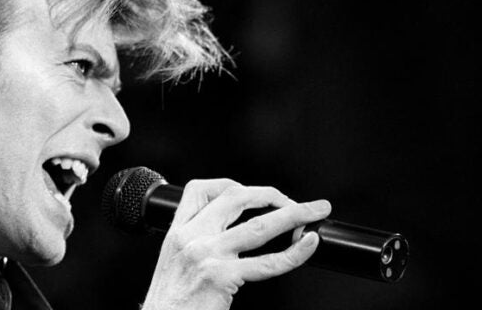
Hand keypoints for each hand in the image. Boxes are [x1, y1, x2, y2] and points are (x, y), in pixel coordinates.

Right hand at [142, 179, 331, 309]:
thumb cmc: (169, 302)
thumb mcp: (173, 262)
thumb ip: (195, 244)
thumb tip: (230, 236)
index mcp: (177, 232)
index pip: (199, 190)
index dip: (232, 185)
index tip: (254, 194)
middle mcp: (191, 237)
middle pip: (236, 198)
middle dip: (272, 195)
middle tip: (295, 203)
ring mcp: (207, 255)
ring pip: (259, 225)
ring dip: (294, 214)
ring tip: (315, 212)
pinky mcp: (223, 277)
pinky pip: (268, 262)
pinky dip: (295, 252)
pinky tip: (308, 245)